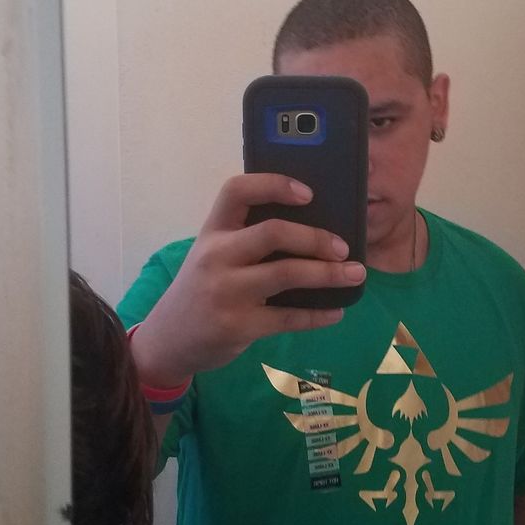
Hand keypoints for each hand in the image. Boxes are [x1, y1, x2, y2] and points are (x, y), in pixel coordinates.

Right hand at [130, 174, 364, 386]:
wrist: (169, 340)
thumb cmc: (203, 289)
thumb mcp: (213, 256)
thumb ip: (247, 240)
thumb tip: (314, 231)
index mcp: (212, 231)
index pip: (237, 191)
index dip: (275, 185)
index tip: (309, 193)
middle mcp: (216, 256)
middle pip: (273, 232)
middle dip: (316, 238)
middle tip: (343, 247)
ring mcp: (226, 292)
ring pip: (287, 274)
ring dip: (328, 274)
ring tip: (355, 274)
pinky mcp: (238, 326)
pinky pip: (289, 318)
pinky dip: (318, 315)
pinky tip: (336, 311)